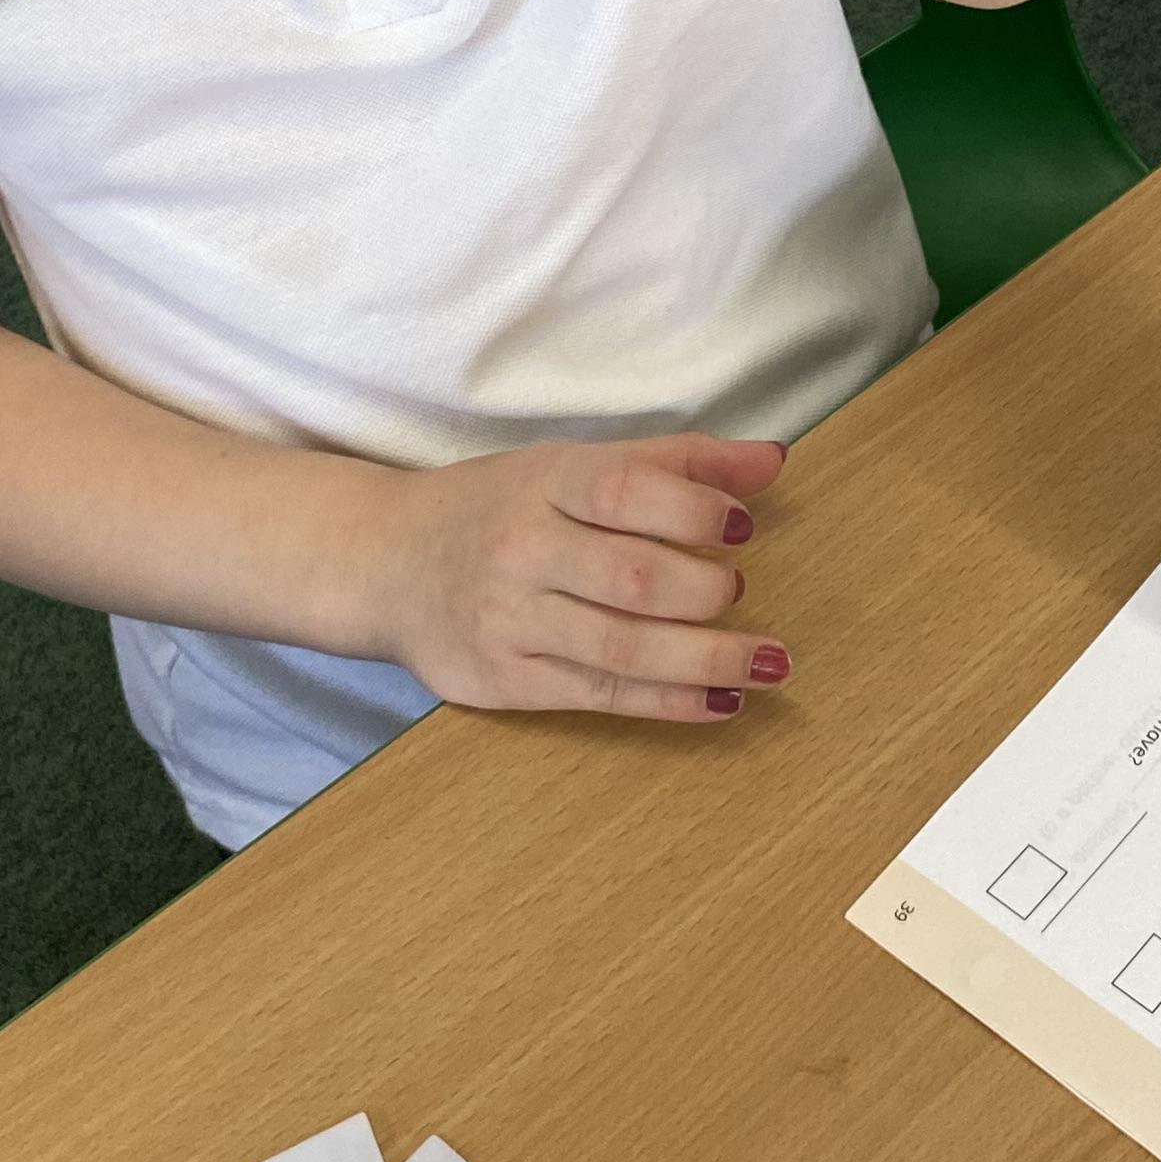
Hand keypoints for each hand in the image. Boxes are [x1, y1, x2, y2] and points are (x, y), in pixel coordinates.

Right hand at [376, 432, 786, 720]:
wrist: (386, 563)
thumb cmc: (500, 506)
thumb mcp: (572, 466)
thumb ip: (676, 462)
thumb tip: (774, 460)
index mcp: (544, 481)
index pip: (623, 490)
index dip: (692, 509)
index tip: (743, 525)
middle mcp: (523, 549)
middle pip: (632, 577)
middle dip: (703, 591)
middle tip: (736, 590)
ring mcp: (509, 620)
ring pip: (621, 645)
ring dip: (706, 659)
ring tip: (768, 662)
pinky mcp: (504, 682)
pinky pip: (599, 694)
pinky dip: (668, 701)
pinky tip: (720, 700)